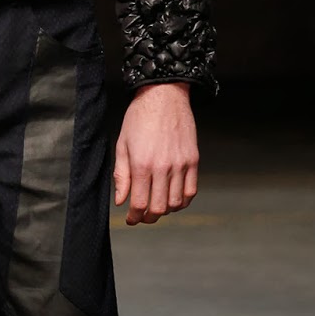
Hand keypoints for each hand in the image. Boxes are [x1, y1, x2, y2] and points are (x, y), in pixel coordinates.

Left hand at [114, 83, 198, 225]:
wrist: (164, 96)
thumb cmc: (140, 117)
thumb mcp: (122, 145)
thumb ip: (121, 175)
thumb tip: (121, 200)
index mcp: (142, 165)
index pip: (139, 203)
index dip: (134, 217)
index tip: (130, 219)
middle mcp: (163, 168)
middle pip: (159, 208)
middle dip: (149, 217)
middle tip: (143, 216)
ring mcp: (181, 165)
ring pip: (176, 203)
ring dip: (166, 210)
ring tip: (157, 206)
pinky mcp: (193, 160)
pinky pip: (191, 191)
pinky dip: (183, 201)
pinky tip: (174, 198)